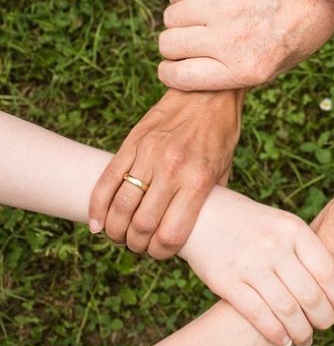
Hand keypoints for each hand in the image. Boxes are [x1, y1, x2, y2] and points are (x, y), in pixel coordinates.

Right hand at [89, 89, 241, 258]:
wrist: (208, 92)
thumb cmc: (220, 134)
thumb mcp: (224, 170)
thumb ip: (209, 200)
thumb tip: (199, 230)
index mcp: (198, 181)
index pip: (171, 234)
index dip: (161, 253)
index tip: (159, 253)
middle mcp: (172, 169)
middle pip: (141, 225)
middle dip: (136, 245)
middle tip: (138, 246)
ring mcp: (149, 155)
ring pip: (120, 206)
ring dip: (116, 230)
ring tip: (120, 236)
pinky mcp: (132, 142)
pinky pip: (107, 180)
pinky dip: (97, 207)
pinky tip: (97, 223)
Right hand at [157, 0, 333, 90]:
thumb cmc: (296, 35)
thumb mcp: (272, 69)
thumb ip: (232, 74)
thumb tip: (191, 74)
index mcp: (244, 70)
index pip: (178, 76)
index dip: (170, 73)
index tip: (174, 67)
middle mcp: (231, 40)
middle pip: (169, 44)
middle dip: (173, 47)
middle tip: (189, 42)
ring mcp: (226, 6)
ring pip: (171, 16)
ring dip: (178, 21)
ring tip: (197, 20)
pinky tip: (200, 0)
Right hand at [178, 187, 333, 345]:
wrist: (203, 214)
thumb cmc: (252, 223)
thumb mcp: (282, 224)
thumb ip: (305, 248)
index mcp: (293, 228)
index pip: (327, 270)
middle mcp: (274, 245)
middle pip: (310, 294)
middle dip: (324, 318)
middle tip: (326, 325)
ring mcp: (250, 264)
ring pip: (287, 310)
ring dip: (302, 331)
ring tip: (306, 339)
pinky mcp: (227, 281)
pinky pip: (258, 315)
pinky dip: (276, 333)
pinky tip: (284, 339)